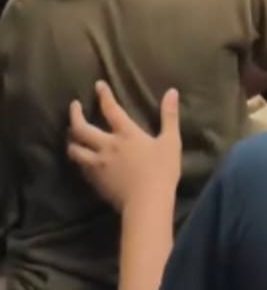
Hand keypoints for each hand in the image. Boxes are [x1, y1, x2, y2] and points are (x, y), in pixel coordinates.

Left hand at [67, 81, 181, 211]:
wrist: (146, 204)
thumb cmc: (161, 171)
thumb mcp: (170, 141)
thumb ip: (169, 116)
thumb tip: (172, 91)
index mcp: (126, 133)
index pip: (110, 109)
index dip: (104, 95)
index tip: (98, 85)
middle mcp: (107, 145)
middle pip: (82, 128)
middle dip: (75, 115)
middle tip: (74, 106)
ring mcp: (98, 165)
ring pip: (75, 149)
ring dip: (71, 140)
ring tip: (71, 135)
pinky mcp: (95, 181)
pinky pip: (81, 166)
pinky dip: (78, 158)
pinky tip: (80, 158)